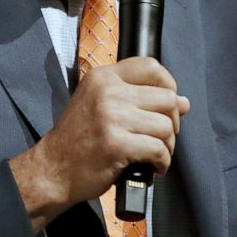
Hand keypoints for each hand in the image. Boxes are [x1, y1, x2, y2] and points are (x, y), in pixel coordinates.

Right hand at [9, 57, 190, 229]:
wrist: (52, 170)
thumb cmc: (78, 139)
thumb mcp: (100, 105)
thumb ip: (138, 98)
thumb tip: (184, 102)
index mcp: (103, 77)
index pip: (151, 66)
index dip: (168, 85)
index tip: (167, 105)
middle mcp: (107, 91)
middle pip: (166, 98)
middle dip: (172, 122)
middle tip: (162, 137)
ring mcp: (111, 117)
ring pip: (166, 126)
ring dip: (168, 145)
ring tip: (157, 154)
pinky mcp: (116, 144)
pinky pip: (158, 150)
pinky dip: (163, 163)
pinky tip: (154, 168)